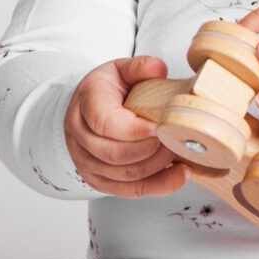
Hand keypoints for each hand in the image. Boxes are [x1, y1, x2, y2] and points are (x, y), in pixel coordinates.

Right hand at [63, 55, 188, 198]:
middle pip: (115, 154)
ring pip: (124, 175)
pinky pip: (130, 191)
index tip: (161, 127)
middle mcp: (80, 137)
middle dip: (151, 150)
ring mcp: (86, 162)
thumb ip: (138, 67)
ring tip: (178, 152)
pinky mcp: (99, 181)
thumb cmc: (106, 91)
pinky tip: (179, 175)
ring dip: (157, 167)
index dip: (136, 130)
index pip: (106, 124)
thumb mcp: (119, 70)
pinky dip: (158, 186)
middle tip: (176, 138)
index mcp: (85, 104)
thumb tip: (158, 67)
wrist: (85, 111)